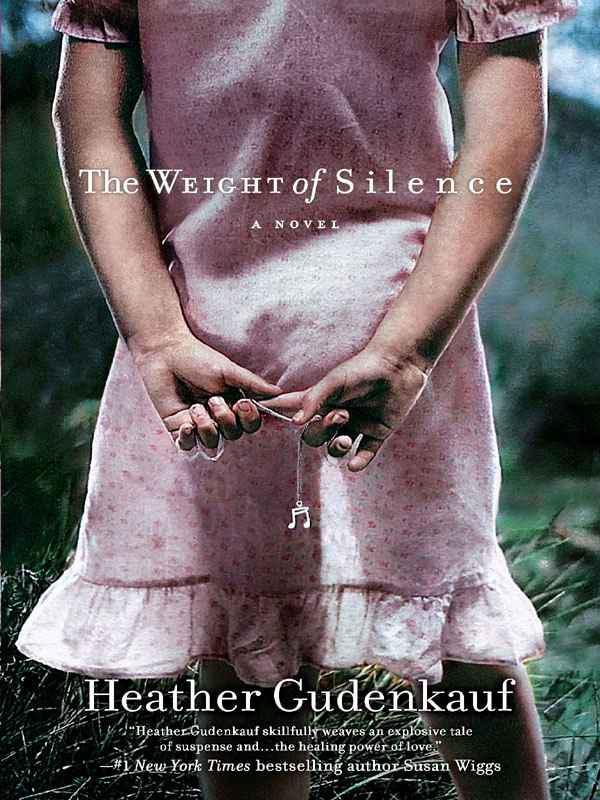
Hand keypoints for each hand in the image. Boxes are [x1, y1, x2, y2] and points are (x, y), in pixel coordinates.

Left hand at [130, 332, 281, 449]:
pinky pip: (188, 446)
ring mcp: (198, 423)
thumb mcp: (229, 370)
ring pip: (213, 442)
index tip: (243, 403)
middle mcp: (218, 416)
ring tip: (195, 407)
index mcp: (234, 403)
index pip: (250, 424)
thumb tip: (279, 392)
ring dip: (207, 427)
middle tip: (213, 399)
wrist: (165, 353)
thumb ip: (252, 384)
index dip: (249, 419)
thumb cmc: (198, 358)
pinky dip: (188, 438)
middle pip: (234, 435)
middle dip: (226, 420)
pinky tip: (186, 423)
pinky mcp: (178, 427)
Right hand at [265, 347, 428, 471]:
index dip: (277, 412)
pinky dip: (358, 461)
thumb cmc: (363, 368)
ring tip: (346, 434)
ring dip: (337, 447)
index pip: (294, 408)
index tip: (259, 413)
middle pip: (315, 436)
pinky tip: (354, 464)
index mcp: (322, 401)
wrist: (399, 366)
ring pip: (336, 448)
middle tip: (340, 416)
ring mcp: (357, 425)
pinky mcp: (377, 433)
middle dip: (321, 431)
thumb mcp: (334, 381)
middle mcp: (336, 415)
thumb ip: (314, 399)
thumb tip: (296, 422)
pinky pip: (364, 454)